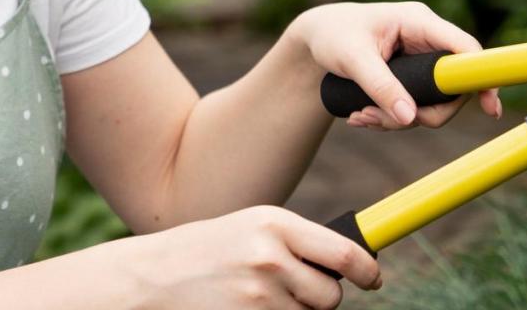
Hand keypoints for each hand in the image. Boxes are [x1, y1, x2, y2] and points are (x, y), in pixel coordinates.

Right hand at [115, 204, 380, 308]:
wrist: (153, 278)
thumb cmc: (210, 250)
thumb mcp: (253, 228)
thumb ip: (299, 241)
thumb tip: (353, 263)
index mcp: (275, 224)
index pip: (344, 254)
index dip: (367, 272)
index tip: (372, 279)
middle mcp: (269, 259)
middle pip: (330, 296)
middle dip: (321, 298)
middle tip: (296, 290)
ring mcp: (257, 298)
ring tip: (258, 297)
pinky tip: (249, 309)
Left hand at [291, 1, 502, 130]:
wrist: (315, 37)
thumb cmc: (332, 35)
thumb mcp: (352, 60)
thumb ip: (380, 87)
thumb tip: (409, 118)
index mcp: (418, 22)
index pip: (464, 48)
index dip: (481, 77)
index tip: (490, 107)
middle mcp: (426, 39)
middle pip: (450, 87)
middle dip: (420, 112)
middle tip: (382, 121)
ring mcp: (420, 58)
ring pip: (431, 102)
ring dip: (398, 119)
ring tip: (360, 117)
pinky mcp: (411, 75)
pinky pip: (415, 104)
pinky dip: (391, 117)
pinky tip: (362, 116)